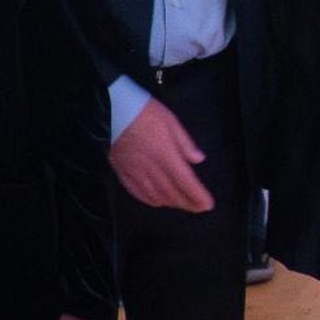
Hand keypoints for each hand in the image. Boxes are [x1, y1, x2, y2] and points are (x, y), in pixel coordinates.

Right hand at [109, 97, 213, 211]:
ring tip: (182, 205)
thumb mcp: (171, 122)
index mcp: (166, 156)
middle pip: (172, 193)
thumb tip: (198, 159)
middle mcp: (151, 169)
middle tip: (198, 207)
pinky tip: (157, 201)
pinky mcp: (123, 173)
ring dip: (171, 203)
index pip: (186, 182)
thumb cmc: (143, 112)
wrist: (112, 111)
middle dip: (187, 203)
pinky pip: (138, 193)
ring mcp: (135, 173)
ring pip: (156, 196)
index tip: (207, 204)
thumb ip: (185, 143)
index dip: (198, 196)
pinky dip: (150, 200)